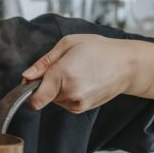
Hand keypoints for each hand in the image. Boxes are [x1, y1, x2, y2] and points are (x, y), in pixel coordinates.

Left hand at [21, 34, 135, 113]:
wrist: (127, 65)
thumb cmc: (99, 49)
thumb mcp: (68, 44)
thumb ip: (43, 62)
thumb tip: (26, 76)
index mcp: (63, 74)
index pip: (34, 98)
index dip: (28, 90)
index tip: (31, 81)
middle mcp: (70, 93)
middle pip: (42, 96)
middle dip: (47, 83)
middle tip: (64, 67)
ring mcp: (78, 103)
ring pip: (54, 100)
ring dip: (58, 88)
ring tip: (77, 72)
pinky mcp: (83, 108)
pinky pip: (65, 103)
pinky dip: (67, 93)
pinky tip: (82, 81)